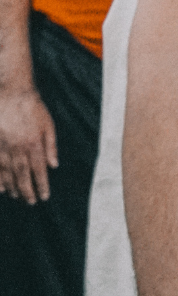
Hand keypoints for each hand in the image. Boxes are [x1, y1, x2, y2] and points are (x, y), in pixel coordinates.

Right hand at [0, 86, 56, 202]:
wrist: (11, 93)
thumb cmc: (32, 107)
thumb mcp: (48, 124)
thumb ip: (51, 145)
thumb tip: (54, 165)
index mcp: (34, 144)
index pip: (39, 170)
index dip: (41, 185)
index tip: (44, 196)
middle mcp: (18, 149)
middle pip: (22, 175)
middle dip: (27, 191)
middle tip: (30, 202)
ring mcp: (3, 148)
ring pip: (8, 173)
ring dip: (13, 188)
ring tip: (17, 197)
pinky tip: (0, 189)